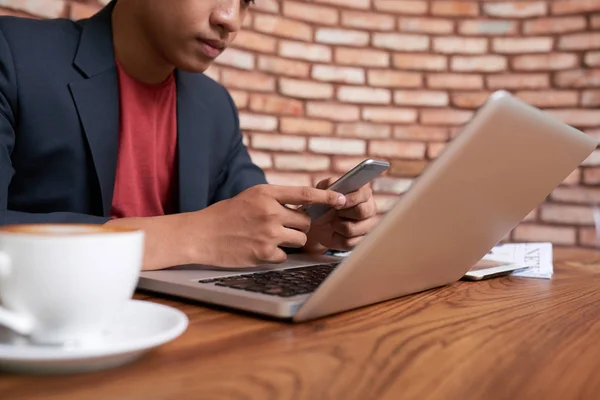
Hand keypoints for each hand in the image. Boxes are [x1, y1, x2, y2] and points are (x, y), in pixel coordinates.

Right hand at [191, 184, 345, 267]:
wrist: (201, 234)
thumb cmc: (224, 215)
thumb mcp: (250, 197)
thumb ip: (275, 199)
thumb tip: (301, 205)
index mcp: (267, 193)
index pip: (305, 193)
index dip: (327, 196)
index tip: (343, 198)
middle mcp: (270, 212)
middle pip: (306, 221)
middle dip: (299, 225)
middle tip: (281, 227)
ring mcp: (269, 233)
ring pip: (299, 239)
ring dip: (290, 240)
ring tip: (268, 238)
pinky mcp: (265, 253)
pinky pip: (285, 256)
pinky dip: (277, 255)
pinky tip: (259, 249)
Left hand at [304, 178, 378, 252]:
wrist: (319, 223)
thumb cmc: (325, 203)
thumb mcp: (323, 189)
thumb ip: (329, 184)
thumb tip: (336, 187)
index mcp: (363, 193)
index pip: (364, 194)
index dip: (351, 199)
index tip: (338, 204)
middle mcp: (370, 208)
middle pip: (362, 212)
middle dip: (344, 213)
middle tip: (335, 212)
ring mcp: (368, 226)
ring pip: (353, 229)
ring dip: (338, 226)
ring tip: (333, 222)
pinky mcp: (361, 240)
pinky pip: (349, 242)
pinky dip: (337, 238)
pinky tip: (335, 233)